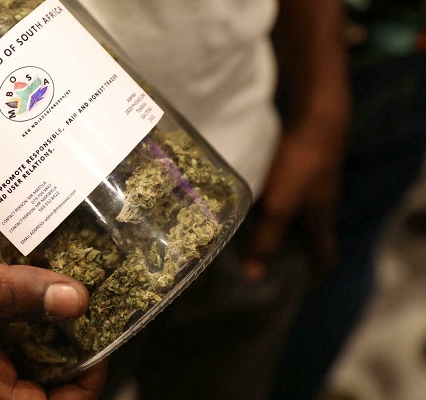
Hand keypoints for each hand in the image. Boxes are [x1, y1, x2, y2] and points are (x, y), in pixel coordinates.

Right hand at [0, 200, 105, 399]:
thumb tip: (75, 302)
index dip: (83, 387)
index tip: (104, 340)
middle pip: (42, 378)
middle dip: (77, 346)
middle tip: (102, 293)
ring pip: (27, 344)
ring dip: (55, 316)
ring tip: (81, 269)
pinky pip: (6, 314)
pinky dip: (29, 293)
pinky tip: (40, 256)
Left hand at [244, 122, 343, 283]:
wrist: (316, 113)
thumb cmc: (301, 163)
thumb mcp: (280, 206)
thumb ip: (266, 239)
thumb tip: (253, 278)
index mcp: (321, 219)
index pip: (325, 257)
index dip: (313, 276)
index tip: (295, 289)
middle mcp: (320, 203)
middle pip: (309, 237)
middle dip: (289, 252)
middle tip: (263, 264)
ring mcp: (312, 182)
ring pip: (296, 213)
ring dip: (276, 225)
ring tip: (247, 235)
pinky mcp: (300, 163)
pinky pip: (286, 192)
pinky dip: (270, 202)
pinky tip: (247, 199)